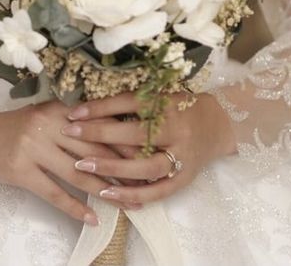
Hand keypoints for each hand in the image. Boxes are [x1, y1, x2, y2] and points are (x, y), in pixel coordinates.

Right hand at [0, 98, 135, 226]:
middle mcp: (47, 124)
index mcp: (57, 108)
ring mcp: (33, 147)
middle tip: (147, 183)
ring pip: (78, 172)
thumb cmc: (10, 127)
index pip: (98, 125)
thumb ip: (70, 121)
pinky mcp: (21, 170)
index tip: (149, 154)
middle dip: (123, 168)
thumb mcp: (41, 116)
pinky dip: (75, 206)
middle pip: (93, 148)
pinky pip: (54, 192)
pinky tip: (93, 217)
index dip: (125, 141)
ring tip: (127, 203)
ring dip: (105, 190)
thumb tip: (110, 133)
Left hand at [58, 91, 236, 208]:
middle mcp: (177, 130)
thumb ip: (133, 101)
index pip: (131, 103)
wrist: (219, 125)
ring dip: (112, 168)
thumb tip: (90, 106)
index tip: (74, 111)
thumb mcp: (161, 94)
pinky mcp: (184, 179)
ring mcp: (182, 157)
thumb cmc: (182, 105)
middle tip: (71, 135)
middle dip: (100, 135)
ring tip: (83, 166)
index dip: (101, 107)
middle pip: (136, 134)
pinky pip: (156, 192)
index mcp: (169, 103)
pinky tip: (108, 194)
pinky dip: (132, 195)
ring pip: (145, 167)